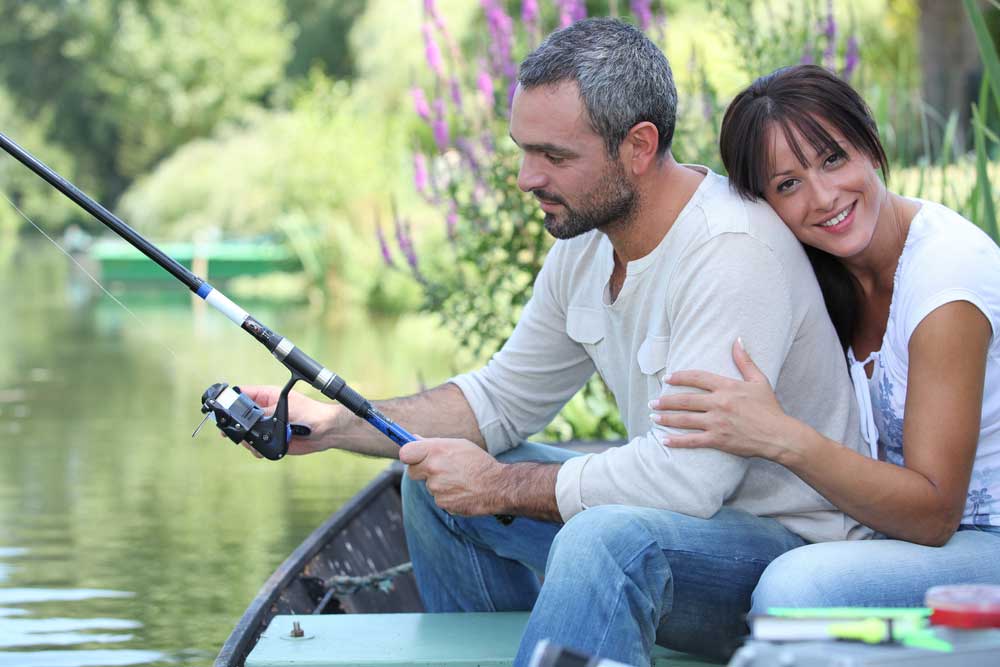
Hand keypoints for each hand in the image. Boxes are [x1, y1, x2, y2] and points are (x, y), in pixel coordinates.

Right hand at [237, 385, 343, 456]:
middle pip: (239, 416)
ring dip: (246, 440)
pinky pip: (256, 445)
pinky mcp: (271, 439)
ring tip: (253, 444)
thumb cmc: (310, 413)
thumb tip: (245, 417)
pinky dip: (256, 449)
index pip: (242, 395)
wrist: (324, 431)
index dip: (230, 401)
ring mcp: (267, 425)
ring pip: (246, 433)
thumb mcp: (283, 408)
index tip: (221, 410)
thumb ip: (263, 412)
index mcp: (266, 396)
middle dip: (235, 426)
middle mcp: (264, 410)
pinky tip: (261, 450)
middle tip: (231, 433)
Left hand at [399, 438, 503, 515]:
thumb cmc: (478, 463)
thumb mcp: (458, 445)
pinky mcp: (442, 503)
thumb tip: (413, 438)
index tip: (411, 456)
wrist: (496, 486)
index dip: (408, 455)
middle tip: (438, 469)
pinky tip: (461, 490)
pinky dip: (447, 496)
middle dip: (422, 471)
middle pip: (413, 472)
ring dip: (439, 484)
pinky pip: (438, 498)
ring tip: (458, 480)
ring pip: (429, 486)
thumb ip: (433, 444)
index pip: (405, 453)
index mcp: (436, 450)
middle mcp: (433, 468)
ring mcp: (437, 488)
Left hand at [649, 339, 794, 460]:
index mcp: (727, 387)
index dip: (680, 377)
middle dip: (666, 401)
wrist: (779, 435)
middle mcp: (719, 403)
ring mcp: (717, 422)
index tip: (667, 378)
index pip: (697, 378)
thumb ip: (745, 361)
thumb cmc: (770, 408)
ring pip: (685, 419)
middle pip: (685, 400)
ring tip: (653, 417)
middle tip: (652, 402)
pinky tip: (663, 440)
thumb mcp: (759, 380)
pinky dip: (676, 441)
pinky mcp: (718, 439)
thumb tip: (737, 340)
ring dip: (666, 418)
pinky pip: (692, 440)